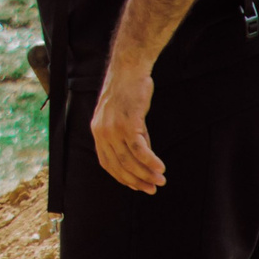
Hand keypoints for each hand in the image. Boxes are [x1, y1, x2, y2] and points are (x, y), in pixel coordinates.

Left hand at [90, 68, 165, 193]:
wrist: (129, 70)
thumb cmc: (129, 93)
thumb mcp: (124, 118)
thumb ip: (130, 138)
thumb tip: (143, 159)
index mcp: (97, 133)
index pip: (108, 164)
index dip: (123, 178)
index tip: (138, 186)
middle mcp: (102, 133)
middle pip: (119, 165)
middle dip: (137, 180)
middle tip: (153, 189)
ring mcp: (113, 128)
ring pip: (129, 160)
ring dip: (146, 173)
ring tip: (160, 181)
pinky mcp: (127, 122)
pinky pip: (139, 149)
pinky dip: (150, 161)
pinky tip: (161, 168)